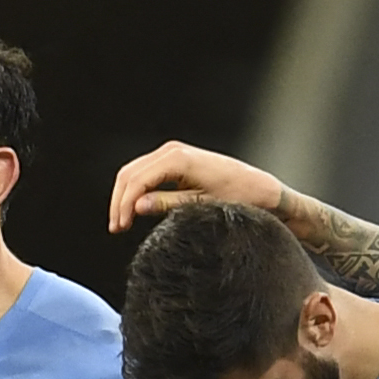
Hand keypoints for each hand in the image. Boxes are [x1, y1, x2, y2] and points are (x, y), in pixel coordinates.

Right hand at [106, 140, 285, 234]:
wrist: (261, 188)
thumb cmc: (239, 197)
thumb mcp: (202, 205)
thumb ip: (168, 204)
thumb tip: (136, 206)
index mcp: (179, 159)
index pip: (138, 180)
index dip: (124, 205)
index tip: (120, 227)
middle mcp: (173, 150)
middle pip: (130, 173)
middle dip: (119, 201)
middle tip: (116, 228)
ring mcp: (173, 152)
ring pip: (134, 172)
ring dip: (125, 196)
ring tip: (122, 223)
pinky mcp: (176, 159)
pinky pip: (146, 172)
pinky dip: (136, 190)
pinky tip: (135, 210)